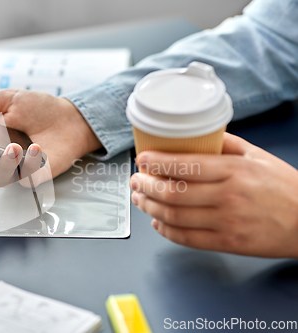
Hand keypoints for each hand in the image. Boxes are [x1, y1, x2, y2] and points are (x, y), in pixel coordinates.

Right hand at [0, 89, 101, 186]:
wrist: (70, 118)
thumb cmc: (39, 109)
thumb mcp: (11, 98)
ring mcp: (17, 168)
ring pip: (0, 177)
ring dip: (3, 164)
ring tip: (13, 147)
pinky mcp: (37, 176)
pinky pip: (27, 180)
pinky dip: (29, 166)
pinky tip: (35, 148)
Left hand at [130, 132, 297, 257]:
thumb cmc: (285, 187)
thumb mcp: (257, 156)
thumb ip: (225, 145)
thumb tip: (195, 136)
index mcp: (234, 171)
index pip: (185, 165)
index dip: (156, 162)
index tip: (142, 160)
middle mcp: (228, 196)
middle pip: (172, 192)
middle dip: (145, 186)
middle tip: (135, 180)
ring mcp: (226, 222)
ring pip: (174, 216)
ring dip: (149, 208)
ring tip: (139, 199)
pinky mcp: (227, 243)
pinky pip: (187, 238)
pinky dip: (166, 230)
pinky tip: (157, 222)